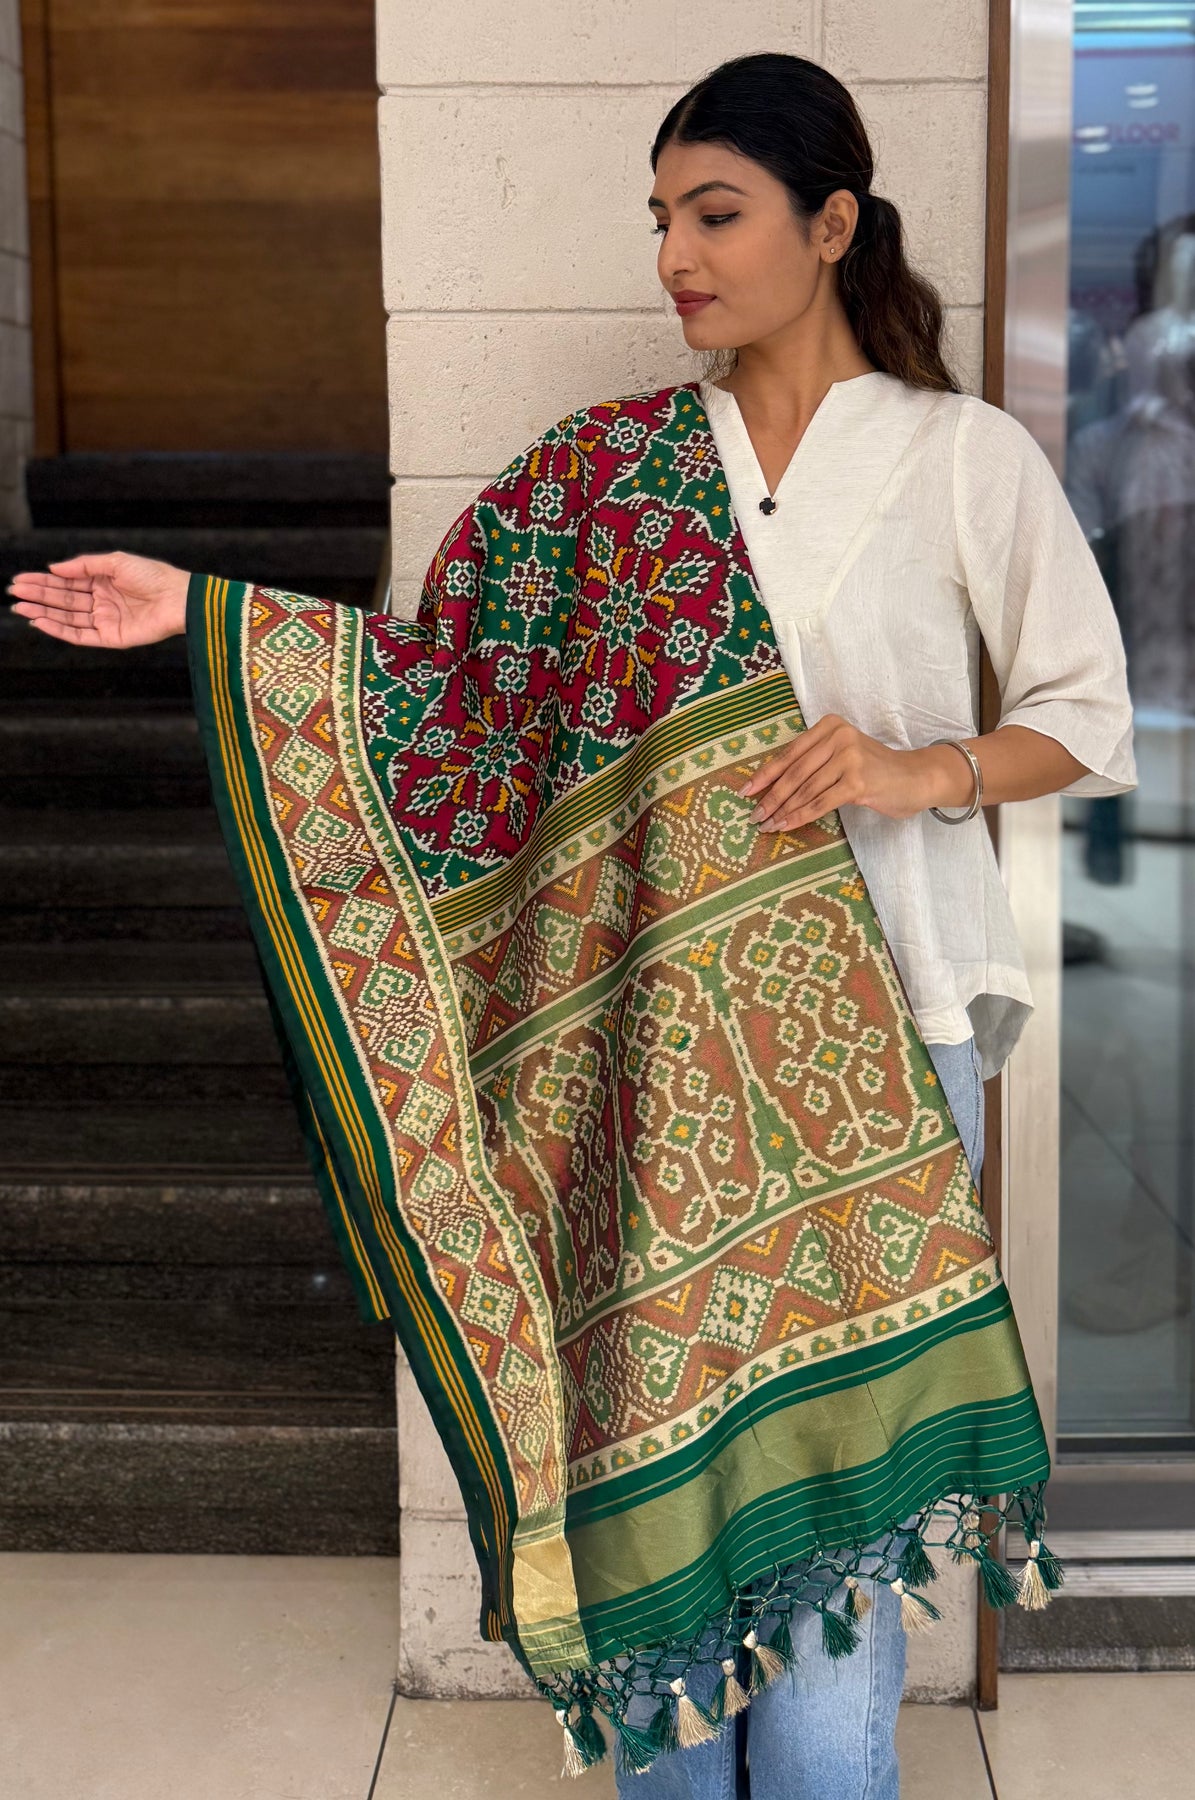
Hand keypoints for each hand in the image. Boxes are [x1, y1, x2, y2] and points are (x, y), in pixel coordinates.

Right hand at [6, 551, 190, 648]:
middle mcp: (101, 602)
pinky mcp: (111, 638)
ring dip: (43, 612)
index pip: (65, 583)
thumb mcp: (115, 562)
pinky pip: (80, 635)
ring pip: (67, 617)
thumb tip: (53, 568)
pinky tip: (41, 621)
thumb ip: (83, 566)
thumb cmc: (153, 575)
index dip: (42, 582)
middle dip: (37, 596)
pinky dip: (60, 630)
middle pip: (62, 600)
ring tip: (21, 607)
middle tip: (13, 592)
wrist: (179, 598)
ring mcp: (105, 620)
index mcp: (102, 582)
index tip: (19, 580)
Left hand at [740, 713, 963, 829]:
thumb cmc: (876, 770)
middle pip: (794, 772)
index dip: (765, 774)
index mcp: (830, 726)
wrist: (916, 778)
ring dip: (782, 810)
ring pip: (805, 789)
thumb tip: (772, 785)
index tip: (745, 791)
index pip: (791, 753)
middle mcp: (838, 736)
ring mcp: (849, 758)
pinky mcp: (857, 782)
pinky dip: (800, 816)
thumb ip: (813, 761)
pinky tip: (786, 826)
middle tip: (754, 815)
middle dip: (770, 797)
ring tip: (767, 825)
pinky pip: (820, 802)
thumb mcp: (842, 755)